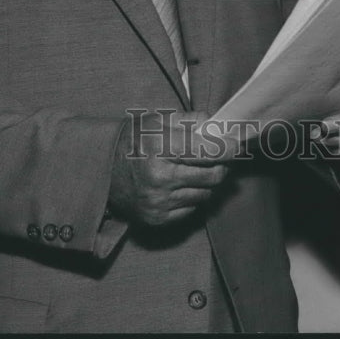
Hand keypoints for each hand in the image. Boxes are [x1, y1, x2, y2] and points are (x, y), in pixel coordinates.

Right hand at [107, 110, 232, 226]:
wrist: (102, 170)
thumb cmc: (134, 140)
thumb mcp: (159, 120)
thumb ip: (192, 120)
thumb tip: (219, 125)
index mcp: (160, 149)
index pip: (208, 151)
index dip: (228, 148)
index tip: (237, 146)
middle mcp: (159, 178)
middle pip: (212, 176)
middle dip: (222, 166)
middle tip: (222, 158)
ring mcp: (158, 202)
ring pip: (205, 194)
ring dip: (208, 182)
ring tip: (198, 170)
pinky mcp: (157, 219)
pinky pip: (192, 209)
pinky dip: (193, 197)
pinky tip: (183, 185)